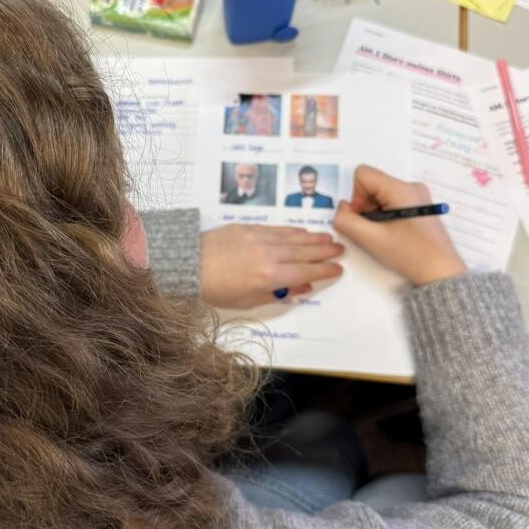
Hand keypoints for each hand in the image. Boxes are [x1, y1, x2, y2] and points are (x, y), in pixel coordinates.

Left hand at [200, 224, 344, 308]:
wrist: (187, 265)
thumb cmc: (215, 290)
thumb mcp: (248, 300)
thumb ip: (277, 293)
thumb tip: (302, 287)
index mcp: (269, 276)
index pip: (306, 272)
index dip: (325, 270)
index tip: (337, 269)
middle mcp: (268, 254)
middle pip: (305, 251)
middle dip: (325, 251)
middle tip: (341, 250)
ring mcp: (259, 238)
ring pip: (294, 237)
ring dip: (314, 238)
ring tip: (329, 239)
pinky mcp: (248, 228)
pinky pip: (278, 228)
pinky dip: (293, 230)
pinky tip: (303, 232)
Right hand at [333, 165, 466, 286]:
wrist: (440, 272)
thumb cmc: (409, 254)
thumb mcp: (371, 239)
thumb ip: (346, 221)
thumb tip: (341, 208)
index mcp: (401, 188)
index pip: (363, 175)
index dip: (356, 197)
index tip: (366, 220)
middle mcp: (411, 186)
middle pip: (372, 184)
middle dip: (366, 207)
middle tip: (376, 231)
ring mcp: (417, 195)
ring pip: (380, 194)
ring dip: (375, 213)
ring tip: (387, 234)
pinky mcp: (420, 206)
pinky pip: (391, 202)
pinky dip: (386, 216)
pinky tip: (394, 233)